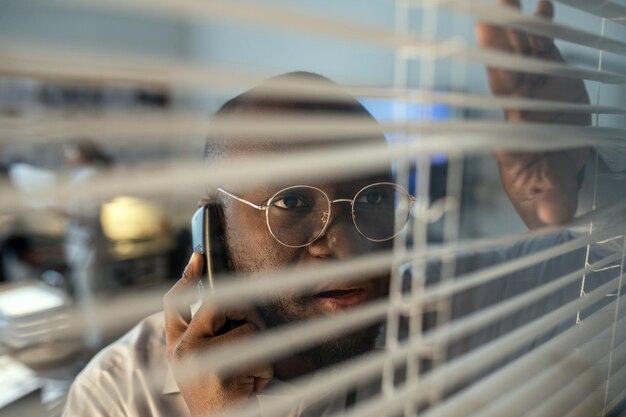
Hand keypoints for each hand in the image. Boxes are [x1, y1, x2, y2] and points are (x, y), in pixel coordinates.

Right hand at [164, 253, 271, 415]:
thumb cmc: (223, 395)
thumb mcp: (207, 361)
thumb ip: (210, 332)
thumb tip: (229, 299)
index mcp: (177, 346)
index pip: (175, 303)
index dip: (187, 277)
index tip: (199, 257)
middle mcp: (183, 350)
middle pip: (220, 304)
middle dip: (244, 314)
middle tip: (250, 336)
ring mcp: (200, 361)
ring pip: (247, 328)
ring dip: (259, 349)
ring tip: (248, 374)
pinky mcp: (221, 374)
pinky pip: (259, 352)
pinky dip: (265, 368)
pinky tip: (252, 386)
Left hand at [476, 0, 589, 227]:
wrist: (555, 174)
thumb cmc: (543, 188)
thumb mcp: (550, 198)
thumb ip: (553, 202)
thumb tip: (556, 219)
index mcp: (515, 128)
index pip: (504, 94)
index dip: (498, 67)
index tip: (485, 40)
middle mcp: (519, 103)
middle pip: (507, 65)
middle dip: (499, 38)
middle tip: (489, 7)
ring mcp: (535, 88)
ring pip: (523, 52)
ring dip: (515, 24)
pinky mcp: (552, 80)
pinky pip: (545, 50)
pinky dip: (543, 29)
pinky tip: (541, 6)